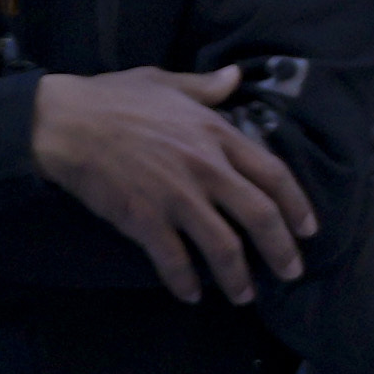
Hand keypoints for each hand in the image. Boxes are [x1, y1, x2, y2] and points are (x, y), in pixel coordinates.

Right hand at [25, 64, 311, 302]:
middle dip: (281, 250)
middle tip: (291, 273)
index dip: (297, 205)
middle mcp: (206, 167)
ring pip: (223, 246)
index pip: (273, 173)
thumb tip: (236, 78)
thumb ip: (206, 87)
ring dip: (238, 277)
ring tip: (244, 296)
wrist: (66, 123)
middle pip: (259, 216)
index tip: (308, 229)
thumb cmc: (112, 98)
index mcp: (216, 133)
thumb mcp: (165, 81)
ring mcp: (177, 196)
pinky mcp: (145, 219)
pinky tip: (190, 295)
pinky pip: (174, 260)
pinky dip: (185, 282)